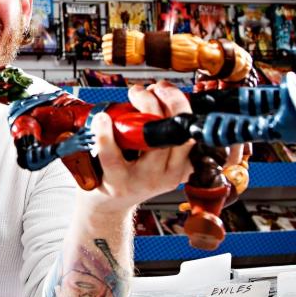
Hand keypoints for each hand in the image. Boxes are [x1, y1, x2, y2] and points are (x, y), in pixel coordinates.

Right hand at [55, 127, 94, 157]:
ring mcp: (76, 143)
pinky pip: (84, 147)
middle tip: (94, 134)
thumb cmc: (64, 145)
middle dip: (90, 134)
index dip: (85, 129)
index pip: (80, 131)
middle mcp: (75, 138)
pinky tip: (91, 148)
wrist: (59, 149)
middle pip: (84, 135)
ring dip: (90, 141)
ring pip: (85, 141)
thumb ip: (74, 138)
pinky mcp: (76, 148)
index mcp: (74, 136)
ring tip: (94, 142)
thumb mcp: (69, 140)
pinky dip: (88, 148)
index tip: (89, 128)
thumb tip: (77, 137)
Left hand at [89, 81, 195, 210]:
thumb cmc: (130, 175)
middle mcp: (166, 174)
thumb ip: (163, 133)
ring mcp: (142, 179)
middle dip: (167, 100)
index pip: (192, 132)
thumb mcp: (158, 161)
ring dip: (143, 109)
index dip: (181, 104)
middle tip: (152, 89)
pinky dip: (106, 135)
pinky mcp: (117, 183)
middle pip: (176, 133)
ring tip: (134, 95)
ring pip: (151, 141)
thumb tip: (158, 92)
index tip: (166, 89)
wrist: (107, 207)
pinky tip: (103, 119)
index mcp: (180, 166)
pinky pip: (113, 157)